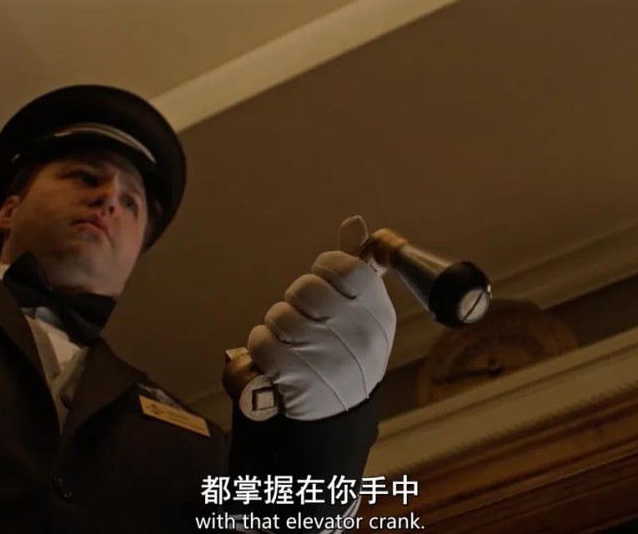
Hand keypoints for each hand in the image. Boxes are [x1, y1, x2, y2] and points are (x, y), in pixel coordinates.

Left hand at [247, 217, 396, 420]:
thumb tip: (355, 223)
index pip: (343, 266)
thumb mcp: (361, 312)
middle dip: (296, 301)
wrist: (336, 414)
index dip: (323, 271)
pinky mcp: (296, 378)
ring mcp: (327, 357)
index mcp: (377, 313)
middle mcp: (357, 334)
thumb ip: (355, 268)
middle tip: (306, 320)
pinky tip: (276, 360)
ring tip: (293, 344)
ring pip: (279, 315)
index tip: (325, 288)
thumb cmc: (346, 350)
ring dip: (277, 327)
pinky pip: (261, 341)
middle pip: (304, 288)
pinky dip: (261, 348)